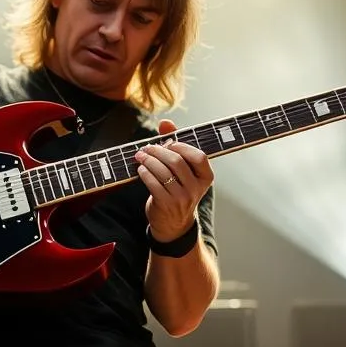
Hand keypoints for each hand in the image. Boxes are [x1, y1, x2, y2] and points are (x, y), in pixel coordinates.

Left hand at [134, 119, 213, 242]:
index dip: (182, 146)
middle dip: (158, 151)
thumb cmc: (177, 190)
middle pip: (176, 161)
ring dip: (148, 160)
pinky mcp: (167, 204)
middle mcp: (196, 188)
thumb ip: (175, 145)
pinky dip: (144, 173)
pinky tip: (141, 169)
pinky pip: (153, 183)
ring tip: (140, 156)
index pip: (198, 156)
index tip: (168, 143)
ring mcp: (182, 198)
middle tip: (146, 148)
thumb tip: (166, 122)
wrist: (174, 224)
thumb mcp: (182, 171)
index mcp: (206, 177)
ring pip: (163, 171)